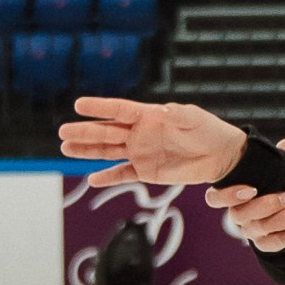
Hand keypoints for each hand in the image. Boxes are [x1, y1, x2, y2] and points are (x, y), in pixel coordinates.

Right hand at [60, 95, 250, 187]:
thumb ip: (177, 115)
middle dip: (85, 132)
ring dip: (87, 151)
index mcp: (149, 116)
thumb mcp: (194, 119)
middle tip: (63, 132)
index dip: (101, 107)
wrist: (221, 155)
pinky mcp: (146, 171)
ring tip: (65, 149)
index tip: (79, 104)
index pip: (120, 110)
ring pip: (108, 152)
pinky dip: (108, 178)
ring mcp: (140, 152)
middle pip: (107, 131)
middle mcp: (140, 133)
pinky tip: (92, 179)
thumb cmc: (208, 130)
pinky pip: (123, 174)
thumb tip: (161, 112)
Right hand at [205, 134, 284, 253]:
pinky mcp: (267, 244)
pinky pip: (281, 242)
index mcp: (232, 194)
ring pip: (265, 229)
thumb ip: (282, 155)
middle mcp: (238, 215)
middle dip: (267, 205)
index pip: (215, 199)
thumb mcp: (280, 165)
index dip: (228, 196)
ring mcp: (251, 232)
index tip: (252, 189)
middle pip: (243, 215)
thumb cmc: (280, 179)